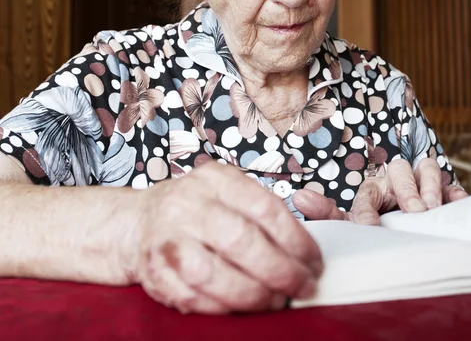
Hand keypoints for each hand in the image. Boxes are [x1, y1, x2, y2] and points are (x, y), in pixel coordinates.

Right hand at [125, 162, 321, 313]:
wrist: (139, 222)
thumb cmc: (198, 209)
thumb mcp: (231, 191)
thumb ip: (267, 206)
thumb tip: (314, 221)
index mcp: (217, 179)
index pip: (265, 208)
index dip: (297, 239)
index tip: (314, 260)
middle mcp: (189, 203)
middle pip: (242, 240)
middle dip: (281, 271)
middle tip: (303, 286)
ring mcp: (168, 238)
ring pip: (215, 274)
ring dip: (254, 295)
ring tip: (277, 300)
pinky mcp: (154, 271)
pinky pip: (194, 298)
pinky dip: (224, 308)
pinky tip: (244, 307)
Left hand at [293, 157, 467, 224]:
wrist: (409, 244)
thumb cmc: (376, 230)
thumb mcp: (352, 226)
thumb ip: (327, 214)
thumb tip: (298, 198)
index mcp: (372, 190)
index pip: (367, 194)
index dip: (368, 209)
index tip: (370, 227)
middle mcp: (397, 182)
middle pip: (399, 170)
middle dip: (406, 189)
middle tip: (413, 212)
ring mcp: (423, 185)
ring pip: (426, 167)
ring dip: (429, 186)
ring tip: (431, 208)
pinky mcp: (447, 193)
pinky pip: (453, 185)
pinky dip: (454, 193)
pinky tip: (454, 203)